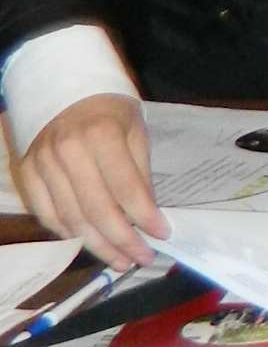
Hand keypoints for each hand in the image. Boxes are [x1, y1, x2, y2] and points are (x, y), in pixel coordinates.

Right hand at [14, 94, 167, 272]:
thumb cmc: (106, 109)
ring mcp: (43, 163)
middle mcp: (68, 151)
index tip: (162, 234)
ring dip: (98, 245)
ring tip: (120, 259)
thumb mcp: (134, 129)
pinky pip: (48, 214)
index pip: (126, 188)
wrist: (61, 88)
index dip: (145, 217)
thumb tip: (147, 215)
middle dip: (123, 241)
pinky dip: (69, 233)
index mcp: (101, 135)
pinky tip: (89, 242)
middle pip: (97, 210)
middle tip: (141, 257)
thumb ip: (139, 172)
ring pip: (72, 219)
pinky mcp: (26, 173)